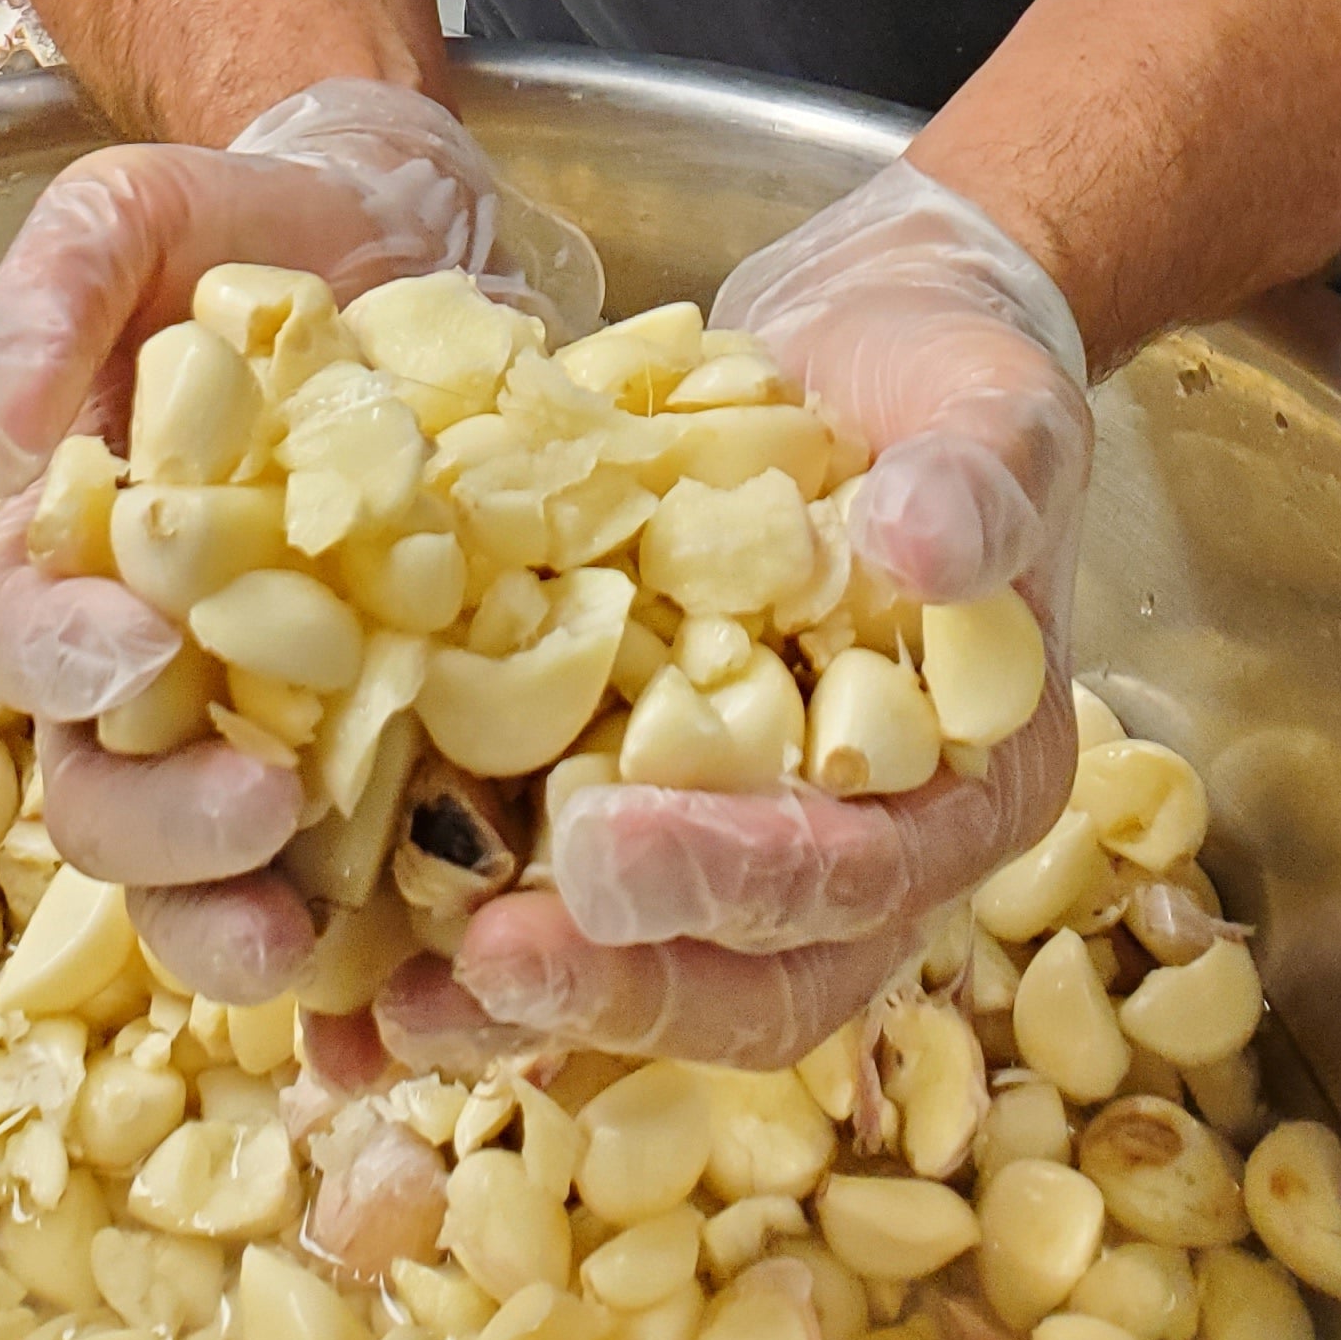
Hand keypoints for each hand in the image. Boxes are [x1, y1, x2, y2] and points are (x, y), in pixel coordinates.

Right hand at [0, 81, 601, 1002]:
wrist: (400, 233)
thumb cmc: (244, 228)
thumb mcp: (130, 209)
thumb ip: (46, 300)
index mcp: (71, 564)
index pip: (24, 648)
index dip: (66, 668)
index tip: (141, 658)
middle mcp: (153, 673)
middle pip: (108, 801)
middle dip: (167, 834)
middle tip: (267, 805)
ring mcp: (272, 718)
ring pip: (215, 875)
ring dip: (244, 926)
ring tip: (319, 935)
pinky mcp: (395, 744)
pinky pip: (366, 879)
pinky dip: (376, 959)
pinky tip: (419, 979)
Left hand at [452, 157, 1091, 1063]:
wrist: (881, 328)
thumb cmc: (955, 370)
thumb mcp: (995, 402)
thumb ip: (981, 478)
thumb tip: (922, 544)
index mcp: (965, 787)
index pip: (856, 875)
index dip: (733, 881)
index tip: (601, 852)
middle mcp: (864, 846)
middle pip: (747, 977)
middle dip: (611, 983)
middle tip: (474, 962)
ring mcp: (745, 830)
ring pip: (644, 969)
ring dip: (520, 1005)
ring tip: (385, 1011)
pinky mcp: (644, 789)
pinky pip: (560, 896)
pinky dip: (461, 945)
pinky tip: (345, 976)